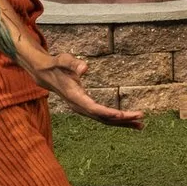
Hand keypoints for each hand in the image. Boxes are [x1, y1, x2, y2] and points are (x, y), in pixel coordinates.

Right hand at [29, 53, 144, 127]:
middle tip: (140, 117)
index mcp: (74, 96)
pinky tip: (129, 120)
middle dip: (122, 119)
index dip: (107, 112)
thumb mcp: (63, 60)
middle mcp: (79, 106)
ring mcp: (82, 109)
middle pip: (102, 117)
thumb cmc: (56, 65)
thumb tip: (85, 68)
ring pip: (104, 120)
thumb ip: (73, 63)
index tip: (122, 115)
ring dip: (122, 123)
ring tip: (141, 125)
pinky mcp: (86, 108)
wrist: (46, 74)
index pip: (93, 108)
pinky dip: (117, 120)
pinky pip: (103, 117)